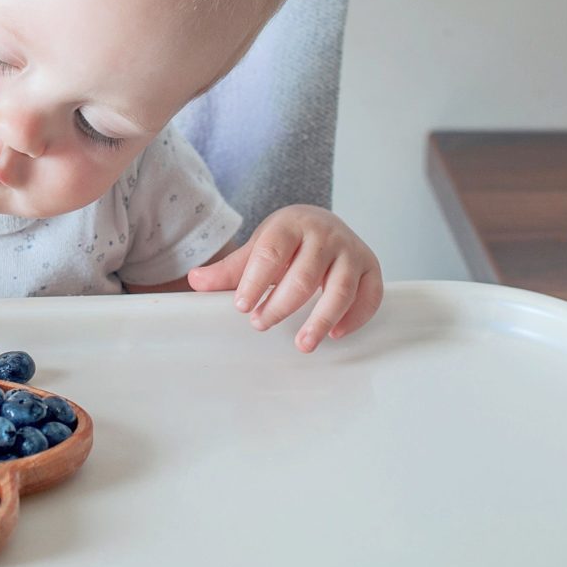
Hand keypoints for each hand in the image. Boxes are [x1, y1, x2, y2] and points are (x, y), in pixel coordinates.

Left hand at [186, 205, 383, 352]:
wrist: (319, 222)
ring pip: (340, 289)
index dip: (256, 281)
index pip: (272, 253)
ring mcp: (351, 250)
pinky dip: (354, 317)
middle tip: (260, 324)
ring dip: (320, 320)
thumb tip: (195, 281)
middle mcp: (325, 235)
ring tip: (302, 344)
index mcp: (290, 225)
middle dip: (281, 305)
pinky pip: (370, 295)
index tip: (242, 306)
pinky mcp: (371, 266)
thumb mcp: (256, 248)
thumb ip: (229, 269)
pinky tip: (334, 334)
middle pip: (304, 276)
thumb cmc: (285, 241)